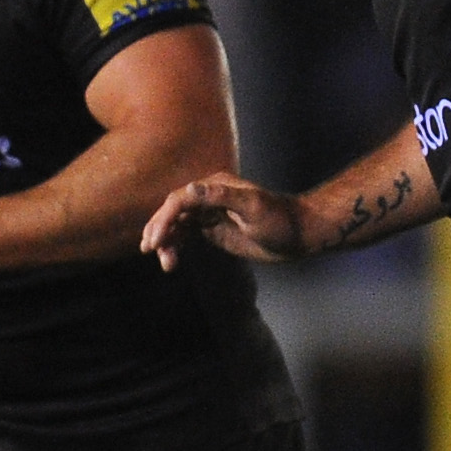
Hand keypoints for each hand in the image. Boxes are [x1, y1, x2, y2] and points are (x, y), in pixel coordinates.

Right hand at [142, 173, 308, 268]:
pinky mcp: (213, 229)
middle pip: (174, 212)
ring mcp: (210, 214)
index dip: (164, 218)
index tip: (156, 240)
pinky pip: (186, 235)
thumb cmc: (280, 219)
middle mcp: (209, 197)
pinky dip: (176, 246)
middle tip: (150, 250)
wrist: (299, 235)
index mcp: (216, 186)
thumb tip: (190, 188)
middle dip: (160, 230)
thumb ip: (221, 196)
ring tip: (165, 264)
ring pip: (177, 225)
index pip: (180, 200)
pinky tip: (171, 260)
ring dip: (166, 242)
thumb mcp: (252, 206)